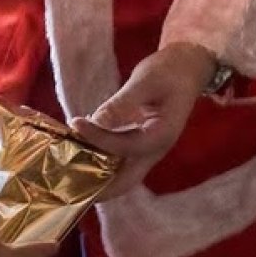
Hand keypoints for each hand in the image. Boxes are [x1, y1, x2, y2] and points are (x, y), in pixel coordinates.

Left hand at [73, 43, 215, 198]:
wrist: (186, 68)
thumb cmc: (170, 71)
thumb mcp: (146, 81)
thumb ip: (123, 102)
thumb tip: (97, 120)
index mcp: (162, 135)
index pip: (124, 146)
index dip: (98, 138)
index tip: (75, 124)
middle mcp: (155, 149)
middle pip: (126, 180)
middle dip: (99, 187)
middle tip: (70, 185)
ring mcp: (148, 149)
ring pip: (121, 173)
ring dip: (97, 175)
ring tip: (69, 169)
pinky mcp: (139, 143)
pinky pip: (119, 159)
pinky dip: (100, 160)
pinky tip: (80, 149)